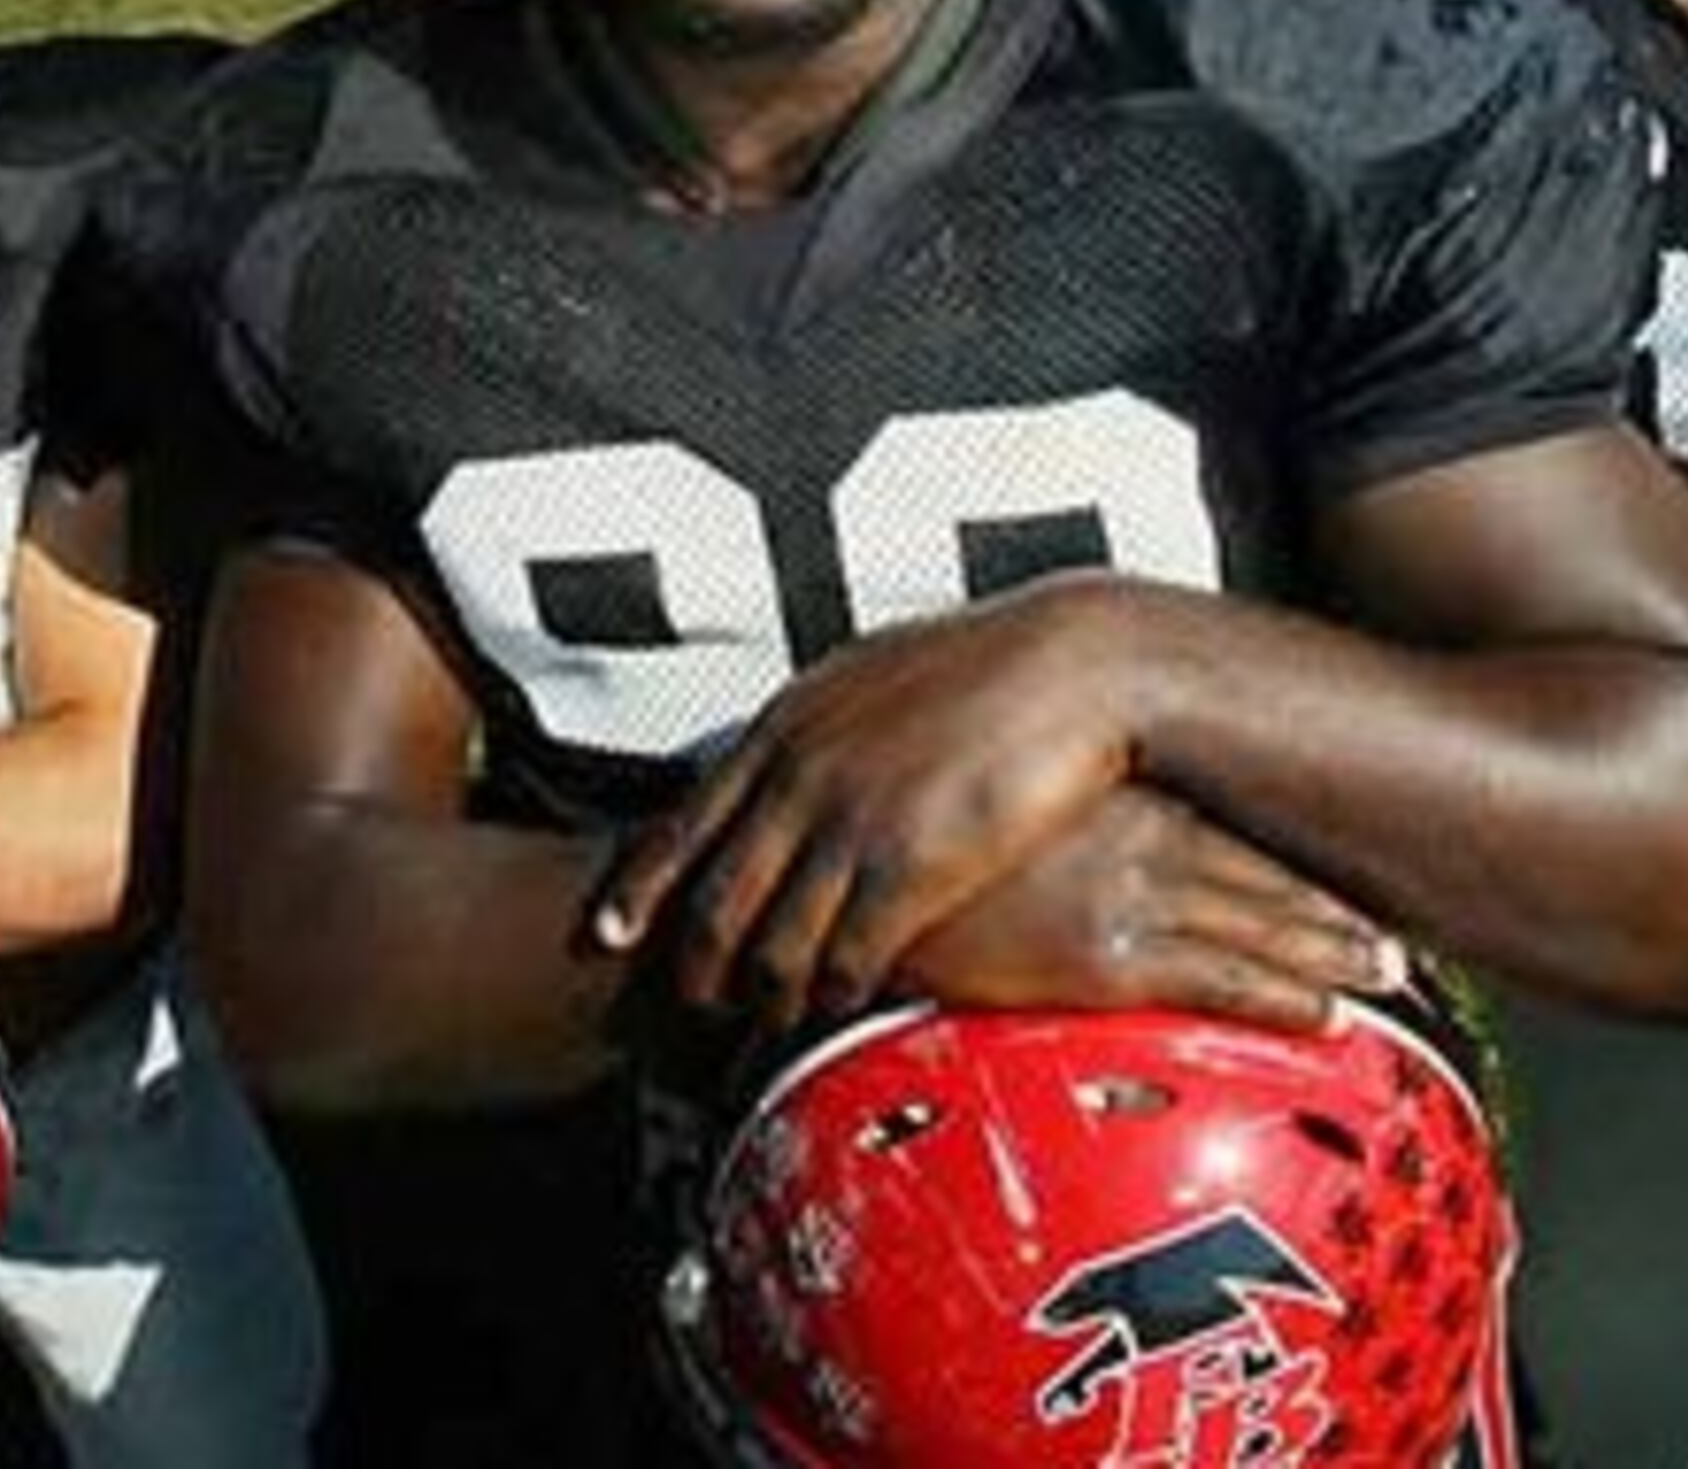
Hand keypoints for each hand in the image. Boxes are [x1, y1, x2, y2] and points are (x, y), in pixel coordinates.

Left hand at [592, 584, 1141, 1030]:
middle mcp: (799, 779)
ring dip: (762, 994)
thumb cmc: (992, 667)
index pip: (683, 822)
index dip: (640, 888)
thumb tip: (792, 746)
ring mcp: (850, 826)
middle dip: (693, 963)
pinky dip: (830, 996)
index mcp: (786, 727)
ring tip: (765, 1022)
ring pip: (770, 944)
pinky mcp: (912, 871)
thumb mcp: (876, 676)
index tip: (609, 931)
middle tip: (691, 1005)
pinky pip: (844, 960)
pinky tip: (838, 1011)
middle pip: (713, 899)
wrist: (1079, 666)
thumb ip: (823, 723)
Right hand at [892, 786, 1406, 1031]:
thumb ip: (1028, 792)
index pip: (1224, 809)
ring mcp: (1128, 893)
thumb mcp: (978, 791)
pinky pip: (1217, 984)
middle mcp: (1133, 833)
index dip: (1296, 831)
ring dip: (1329, 951)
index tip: (1356, 842)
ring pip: (1257, 924)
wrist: (855, 877)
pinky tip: (1327, 1017)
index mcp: (1106, 789)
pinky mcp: (1107, 958)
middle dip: (1335, 902)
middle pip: (1261, 866)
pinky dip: (1280, 999)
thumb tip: (1045, 796)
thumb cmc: (907, 826)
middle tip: (1402, 928)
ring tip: (1389, 972)